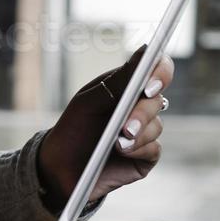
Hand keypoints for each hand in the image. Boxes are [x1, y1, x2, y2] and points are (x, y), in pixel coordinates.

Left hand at [36, 45, 174, 209]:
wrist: (59, 169)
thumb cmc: (72, 130)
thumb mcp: (89, 102)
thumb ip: (119, 80)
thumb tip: (145, 51)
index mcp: (125, 87)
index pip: (155, 69)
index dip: (160, 73)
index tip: (149, 85)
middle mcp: (138, 106)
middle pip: (156, 100)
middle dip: (141, 112)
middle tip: (125, 126)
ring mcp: (144, 131)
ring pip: (156, 126)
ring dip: (138, 133)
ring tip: (117, 143)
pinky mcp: (145, 155)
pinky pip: (154, 148)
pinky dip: (138, 149)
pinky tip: (122, 152)